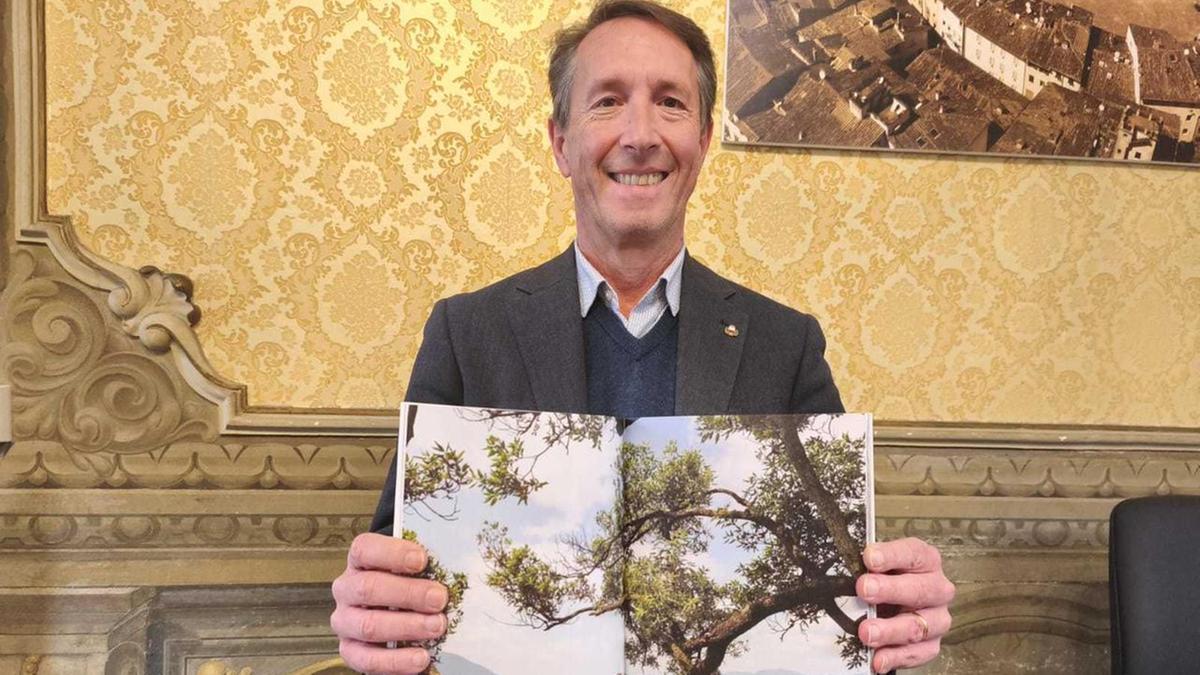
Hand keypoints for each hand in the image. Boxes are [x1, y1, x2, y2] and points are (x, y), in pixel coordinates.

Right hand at [330, 533, 448, 673]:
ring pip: (369, 625)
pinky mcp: (351, 651)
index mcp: (359, 562)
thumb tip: (457, 566)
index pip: (365, 549)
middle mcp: (347, 590)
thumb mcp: (413, 570)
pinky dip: (396, 660)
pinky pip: (368, 659)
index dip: (392, 553)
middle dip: (408, 594)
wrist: (393, 612)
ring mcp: (345, 622)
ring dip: (406, 626)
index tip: (422, 560)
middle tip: (438, 599)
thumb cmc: (407, 584)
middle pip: (368, 588)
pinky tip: (421, 657)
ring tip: (436, 627)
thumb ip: (426, 566)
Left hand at [855, 537, 954, 672]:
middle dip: (889, 590)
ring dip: (890, 630)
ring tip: (866, 632)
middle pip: (918, 589)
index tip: (869, 558)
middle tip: (864, 590)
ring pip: (918, 626)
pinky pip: (917, 653)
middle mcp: (937, 588)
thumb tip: (843, 568)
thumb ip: (867, 564)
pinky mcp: (931, 644)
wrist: (893, 600)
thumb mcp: (877, 564)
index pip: (912, 554)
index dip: (891, 555)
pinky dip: (895, 657)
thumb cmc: (885, 577)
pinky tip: (877, 659)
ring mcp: (937, 618)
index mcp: (925, 560)